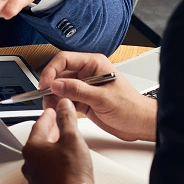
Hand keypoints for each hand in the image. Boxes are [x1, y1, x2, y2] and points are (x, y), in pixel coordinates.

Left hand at [22, 98, 93, 183]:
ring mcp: (35, 178)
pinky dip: (53, 162)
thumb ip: (66, 118)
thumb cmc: (71, 173)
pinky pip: (46, 170)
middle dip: (50, 130)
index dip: (49, 115)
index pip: (39, 124)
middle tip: (59, 123)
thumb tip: (63, 105)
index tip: (54, 110)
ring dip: (52, 147)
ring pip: (42, 156)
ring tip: (64, 142)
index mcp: (32, 148)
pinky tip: (64, 163)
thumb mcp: (72, 138)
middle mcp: (29, 163)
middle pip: (39, 140)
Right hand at [38, 51, 156, 142]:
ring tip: (50, 107)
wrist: (139, 124)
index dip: (52, 70)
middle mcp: (88, 73)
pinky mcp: (84, 100)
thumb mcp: (102, 98)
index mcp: (94, 64)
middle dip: (51, 85)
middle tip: (44, 97)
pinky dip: (59, 105)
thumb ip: (78, 90)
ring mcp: (85, 87)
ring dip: (53, 96)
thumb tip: (57, 85)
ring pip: (61, 87)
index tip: (45, 83)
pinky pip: (66, 99)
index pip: (66, 60)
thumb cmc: (130, 107)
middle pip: (60, 73)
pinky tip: (57, 110)